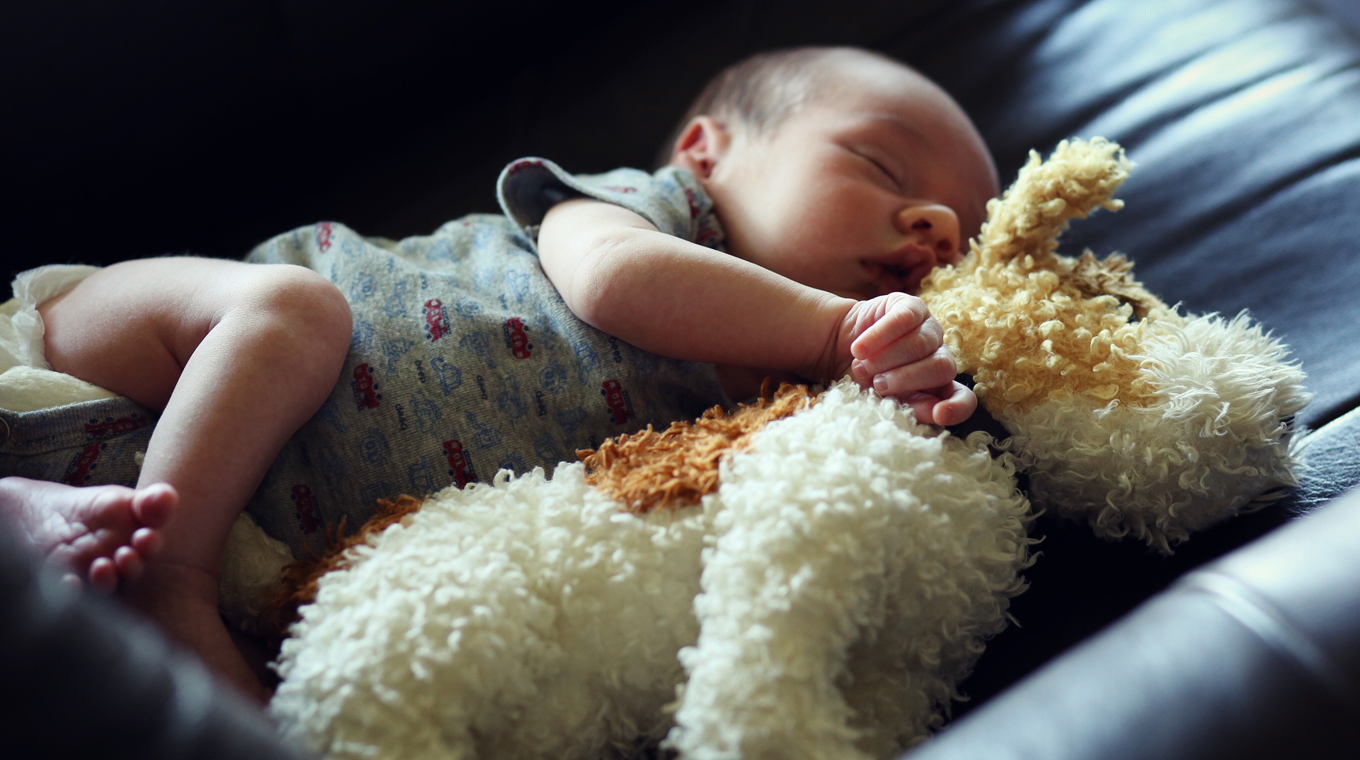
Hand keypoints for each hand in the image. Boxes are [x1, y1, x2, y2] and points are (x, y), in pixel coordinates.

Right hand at [838, 293, 975, 425]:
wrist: (839, 347)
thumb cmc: (864, 379)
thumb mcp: (881, 399)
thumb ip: (908, 408)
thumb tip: (934, 413)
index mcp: (939, 387)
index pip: (963, 398)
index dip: (957, 407)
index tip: (940, 414)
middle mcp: (939, 356)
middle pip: (943, 367)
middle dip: (907, 379)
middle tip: (877, 384)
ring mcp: (929, 329)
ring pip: (922, 343)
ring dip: (887, 358)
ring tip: (861, 366)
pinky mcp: (912, 307)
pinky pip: (904, 319)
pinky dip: (879, 336)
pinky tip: (860, 348)